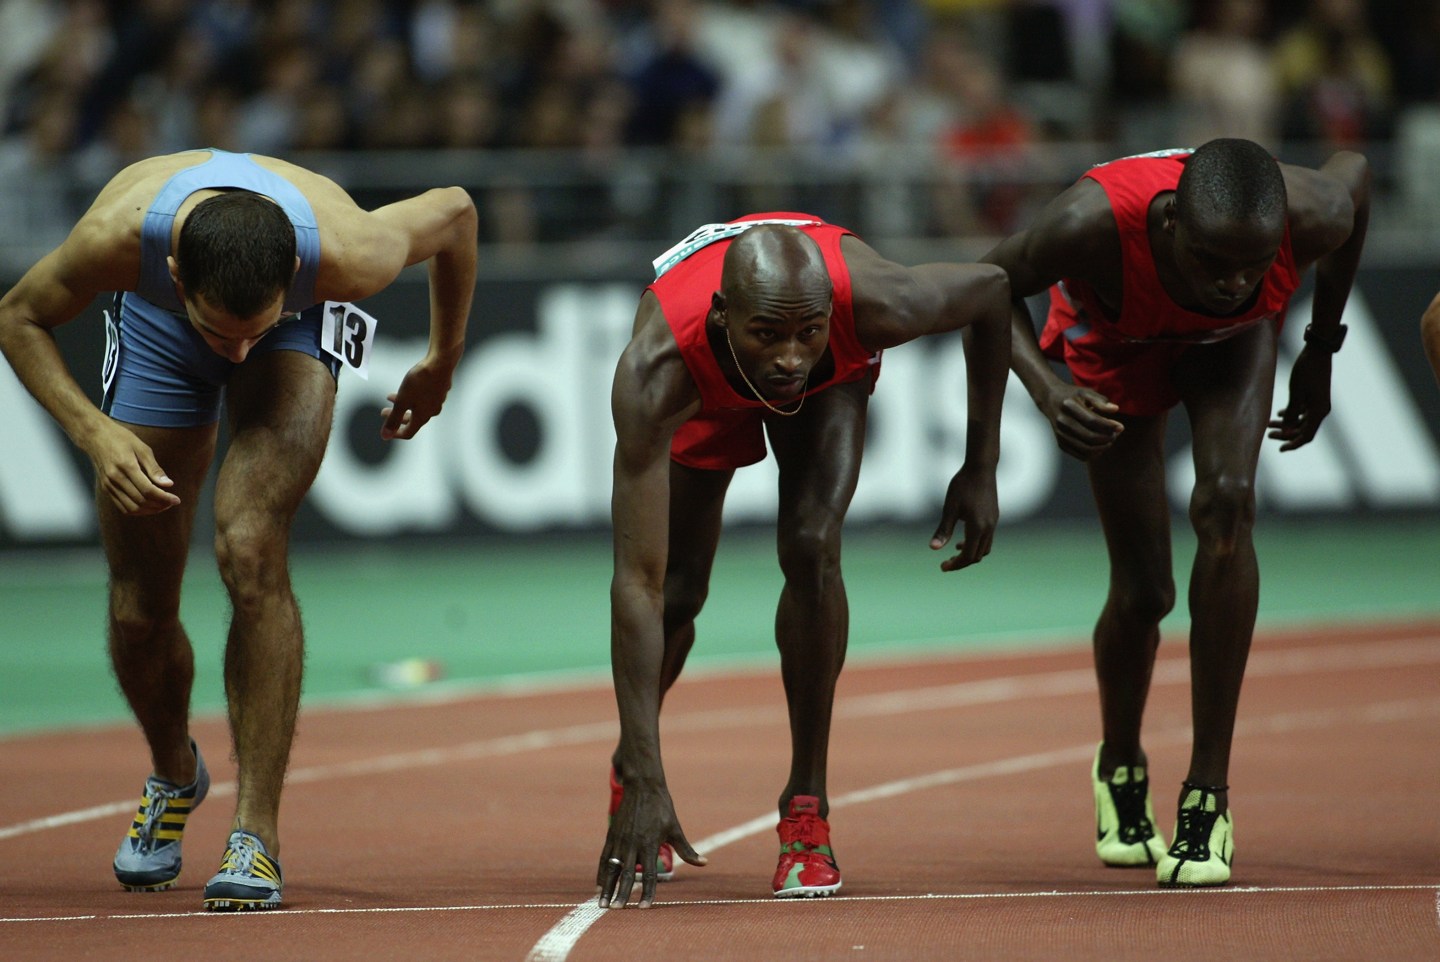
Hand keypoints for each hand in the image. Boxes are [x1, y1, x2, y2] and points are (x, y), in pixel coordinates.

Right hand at [85, 421, 181, 514]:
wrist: (95, 436)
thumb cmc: (122, 439)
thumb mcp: (142, 449)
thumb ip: (155, 469)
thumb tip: (169, 484)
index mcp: (126, 466)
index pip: (148, 490)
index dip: (164, 498)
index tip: (176, 500)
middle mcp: (115, 478)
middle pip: (141, 501)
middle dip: (160, 505)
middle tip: (172, 502)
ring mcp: (108, 485)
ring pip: (131, 508)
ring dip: (149, 510)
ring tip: (162, 505)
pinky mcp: (106, 489)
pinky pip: (122, 507)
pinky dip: (137, 510)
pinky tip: (148, 506)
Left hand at [381, 355, 454, 439]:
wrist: (440, 363)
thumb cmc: (420, 382)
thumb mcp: (402, 401)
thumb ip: (393, 419)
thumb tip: (385, 436)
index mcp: (422, 417)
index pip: (408, 432)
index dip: (395, 433)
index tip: (386, 430)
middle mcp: (431, 411)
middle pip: (412, 420)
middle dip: (396, 417)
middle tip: (383, 412)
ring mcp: (437, 401)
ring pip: (417, 407)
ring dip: (402, 405)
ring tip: (390, 397)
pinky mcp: (439, 390)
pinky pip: (423, 398)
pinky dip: (412, 397)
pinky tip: (408, 387)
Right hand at [596, 776, 704, 907]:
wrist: (643, 786)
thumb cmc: (662, 808)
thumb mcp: (675, 828)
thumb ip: (687, 850)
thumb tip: (704, 863)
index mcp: (650, 844)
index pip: (648, 873)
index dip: (646, 891)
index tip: (643, 907)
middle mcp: (633, 843)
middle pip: (626, 873)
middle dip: (621, 893)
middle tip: (616, 910)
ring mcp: (620, 840)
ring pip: (611, 867)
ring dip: (607, 886)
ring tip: (602, 904)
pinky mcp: (612, 835)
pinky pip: (604, 857)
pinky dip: (601, 872)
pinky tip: (599, 886)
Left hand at [930, 460, 998, 571]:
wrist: (981, 467)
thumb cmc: (963, 485)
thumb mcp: (950, 508)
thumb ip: (943, 530)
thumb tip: (933, 549)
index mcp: (977, 527)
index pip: (968, 556)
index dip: (955, 565)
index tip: (942, 567)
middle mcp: (989, 528)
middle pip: (977, 556)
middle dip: (962, 562)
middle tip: (945, 563)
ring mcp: (993, 522)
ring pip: (984, 548)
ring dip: (970, 554)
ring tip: (955, 551)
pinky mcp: (994, 517)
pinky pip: (987, 538)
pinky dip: (976, 544)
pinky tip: (963, 537)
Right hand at [1040, 385, 1122, 460]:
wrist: (1049, 399)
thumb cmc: (1072, 395)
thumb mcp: (1086, 392)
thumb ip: (1101, 401)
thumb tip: (1115, 409)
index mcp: (1069, 406)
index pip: (1093, 421)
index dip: (1109, 426)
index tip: (1120, 427)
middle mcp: (1062, 421)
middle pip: (1089, 437)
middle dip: (1107, 438)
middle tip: (1115, 435)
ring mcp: (1060, 434)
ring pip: (1085, 448)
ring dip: (1101, 448)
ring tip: (1109, 441)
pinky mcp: (1060, 442)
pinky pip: (1079, 454)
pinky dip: (1092, 454)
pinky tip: (1100, 447)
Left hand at [1267, 347, 1331, 450]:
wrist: (1317, 352)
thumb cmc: (1306, 371)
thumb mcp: (1295, 394)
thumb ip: (1291, 414)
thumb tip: (1287, 431)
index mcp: (1319, 412)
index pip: (1306, 436)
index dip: (1293, 444)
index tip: (1280, 449)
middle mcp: (1321, 410)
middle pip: (1303, 430)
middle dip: (1286, 433)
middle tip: (1269, 434)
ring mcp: (1318, 403)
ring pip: (1302, 420)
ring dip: (1287, 423)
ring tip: (1269, 423)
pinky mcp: (1315, 397)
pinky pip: (1303, 411)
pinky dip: (1292, 414)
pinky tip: (1280, 414)